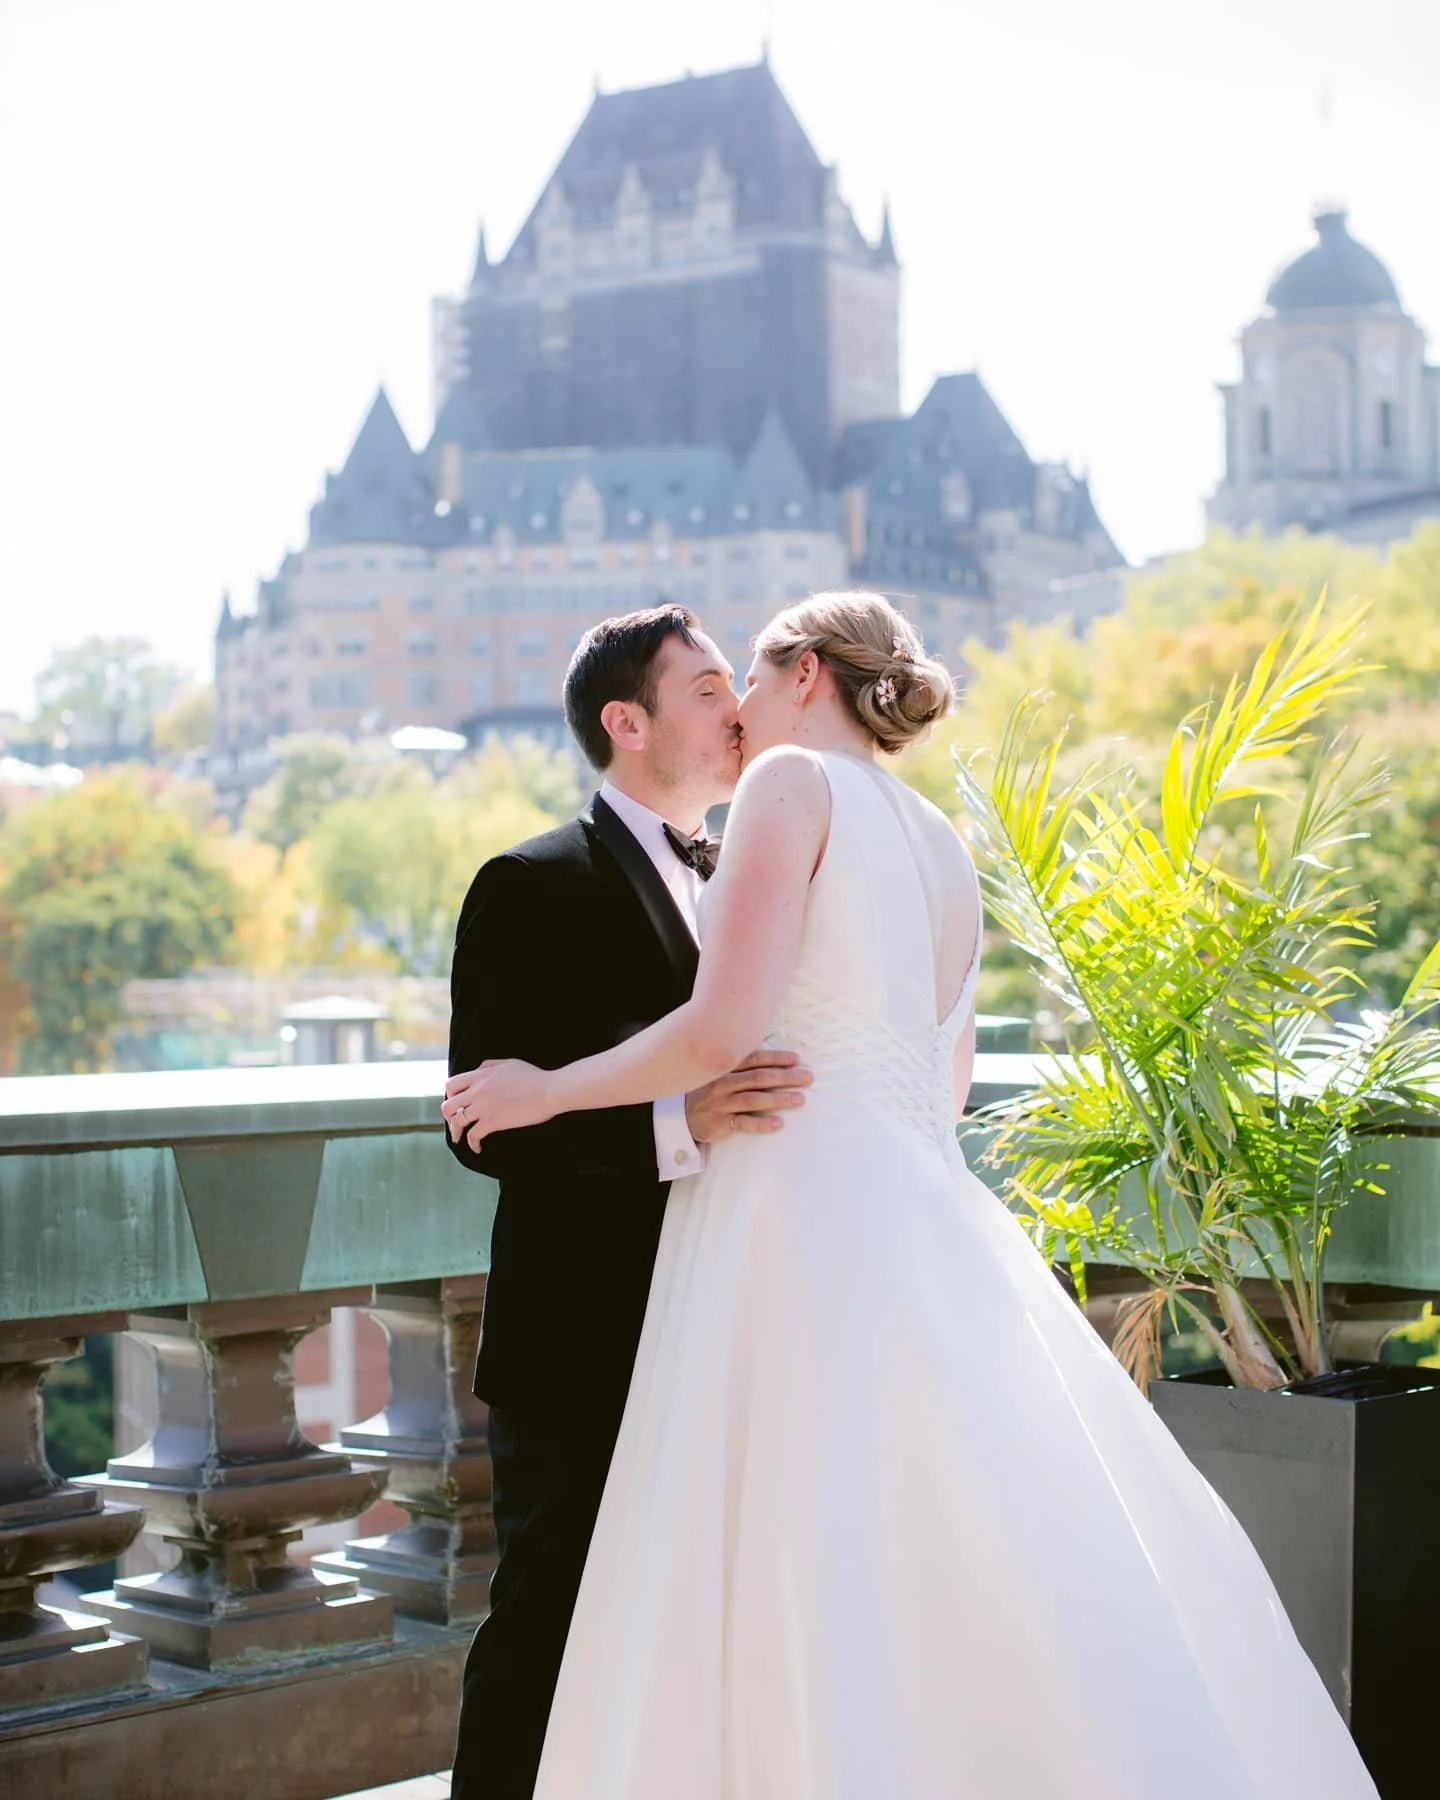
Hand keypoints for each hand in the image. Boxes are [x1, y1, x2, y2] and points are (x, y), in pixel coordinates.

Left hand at [442, 1060, 552, 1153]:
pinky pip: (473, 1136)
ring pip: (457, 1121)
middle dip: (448, 1115)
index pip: (451, 1084)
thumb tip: (477, 1071)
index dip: (450, 1095)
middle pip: (448, 1104)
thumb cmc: (534, 1077)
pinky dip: (472, 1144)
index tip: (455, 1103)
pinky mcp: (493, 1122)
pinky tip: (477, 1148)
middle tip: (455, 1122)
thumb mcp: (508, 1063)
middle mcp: (477, 1091)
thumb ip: (488, 1065)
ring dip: (456, 1132)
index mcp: (480, 1075)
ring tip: (460, 1138)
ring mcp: (484, 1107)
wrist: (549, 1090)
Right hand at [685, 1048, 811, 1143]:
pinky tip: (779, 1124)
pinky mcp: (720, 1123)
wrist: (681, 1117)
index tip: (797, 1059)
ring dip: (778, 1098)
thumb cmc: (708, 1091)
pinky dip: (762, 1124)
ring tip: (799, 1099)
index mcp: (724, 1067)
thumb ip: (741, 1065)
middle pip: (758, 1078)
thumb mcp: (719, 1073)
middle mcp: (723, 1083)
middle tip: (807, 1078)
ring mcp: (721, 1103)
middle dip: (785, 1077)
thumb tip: (774, 1057)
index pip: (754, 1059)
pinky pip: (743, 1124)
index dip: (776, 1058)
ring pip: (754, 1099)